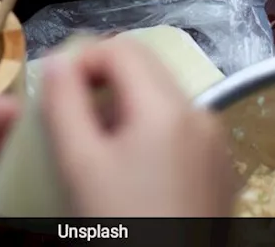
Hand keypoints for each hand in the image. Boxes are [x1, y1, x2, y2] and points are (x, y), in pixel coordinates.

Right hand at [40, 37, 237, 216]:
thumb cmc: (121, 227)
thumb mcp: (80, 165)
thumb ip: (63, 103)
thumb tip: (55, 62)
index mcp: (167, 106)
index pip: (121, 47)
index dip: (81, 59)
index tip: (53, 91)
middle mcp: (201, 114)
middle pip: (145, 69)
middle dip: (102, 82)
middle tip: (69, 118)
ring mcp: (216, 142)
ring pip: (162, 100)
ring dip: (124, 109)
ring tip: (95, 149)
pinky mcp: (221, 168)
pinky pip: (180, 130)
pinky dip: (150, 134)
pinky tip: (129, 172)